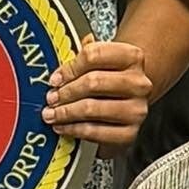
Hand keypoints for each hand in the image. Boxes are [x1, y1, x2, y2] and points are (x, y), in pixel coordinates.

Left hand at [42, 35, 153, 156]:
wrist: (128, 101)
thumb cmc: (108, 79)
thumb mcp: (98, 62)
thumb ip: (80, 61)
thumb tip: (59, 74)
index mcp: (131, 57)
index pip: (94, 55)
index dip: (69, 68)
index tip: (55, 79)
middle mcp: (138, 82)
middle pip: (92, 82)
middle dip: (66, 92)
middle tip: (51, 98)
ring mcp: (136, 109)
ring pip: (92, 108)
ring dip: (66, 112)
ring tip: (52, 114)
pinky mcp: (130, 133)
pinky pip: (95, 132)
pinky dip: (74, 130)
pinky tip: (63, 126)